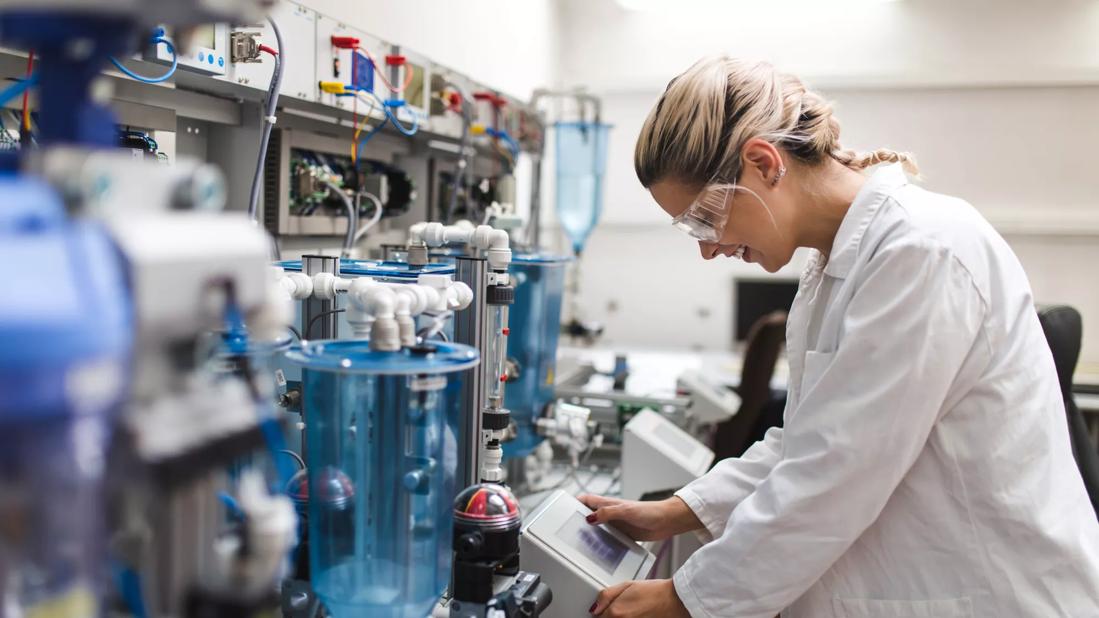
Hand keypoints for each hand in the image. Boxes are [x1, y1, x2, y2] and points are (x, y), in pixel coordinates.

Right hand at [577, 494, 702, 541]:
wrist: (666, 521)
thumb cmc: (650, 511)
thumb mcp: (626, 511)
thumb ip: (608, 513)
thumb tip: (590, 517)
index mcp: (608, 503)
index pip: (586, 499)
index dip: (574, 502)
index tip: (564, 508)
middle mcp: (610, 513)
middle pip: (588, 514)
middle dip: (578, 519)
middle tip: (568, 529)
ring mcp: (616, 523)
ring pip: (597, 527)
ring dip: (589, 533)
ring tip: (579, 542)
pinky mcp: (623, 534)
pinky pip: (607, 538)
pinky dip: (601, 542)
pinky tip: (598, 550)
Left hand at [591, 579, 689, 616]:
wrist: (675, 600)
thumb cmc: (655, 592)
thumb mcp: (627, 585)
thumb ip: (607, 596)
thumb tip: (595, 607)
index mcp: (616, 612)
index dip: (600, 613)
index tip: (604, 610)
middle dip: (609, 617)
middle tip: (621, 610)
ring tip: (631, 612)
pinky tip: (637, 615)